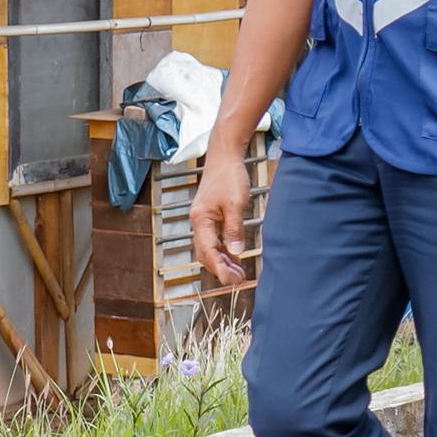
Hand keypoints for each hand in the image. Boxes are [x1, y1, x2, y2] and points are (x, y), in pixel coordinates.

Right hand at [192, 152, 252, 286]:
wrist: (224, 156)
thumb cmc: (229, 176)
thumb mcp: (236, 203)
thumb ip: (234, 228)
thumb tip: (236, 252)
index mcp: (201, 220)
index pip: (208, 251)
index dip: (220, 268)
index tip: (232, 280)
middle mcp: (198, 222)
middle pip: (206, 253)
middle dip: (220, 268)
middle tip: (238, 280)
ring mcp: (203, 219)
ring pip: (210, 248)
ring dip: (222, 261)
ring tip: (238, 272)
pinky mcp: (211, 216)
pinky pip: (214, 239)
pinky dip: (224, 250)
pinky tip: (235, 257)